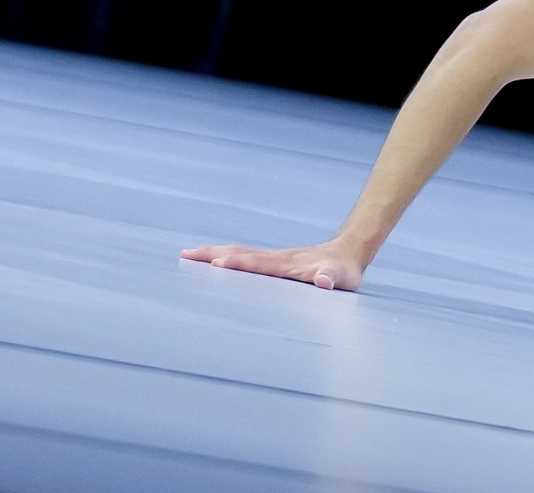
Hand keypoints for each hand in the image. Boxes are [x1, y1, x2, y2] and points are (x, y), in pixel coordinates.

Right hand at [179, 240, 363, 290]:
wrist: (348, 252)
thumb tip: (324, 282)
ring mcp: (274, 258)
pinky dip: (226, 256)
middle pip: (240, 253)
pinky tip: (214, 261)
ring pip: (239, 252)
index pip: (257, 264)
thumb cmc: (343, 271)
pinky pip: (245, 256)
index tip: (216, 265)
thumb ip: (332, 280)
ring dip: (214, 253)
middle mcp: (276, 258)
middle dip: (213, 254)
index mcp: (287, 264)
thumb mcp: (341, 278)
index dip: (238, 264)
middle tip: (186, 255)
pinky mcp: (274, 261)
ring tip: (189, 255)